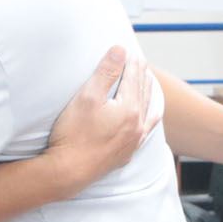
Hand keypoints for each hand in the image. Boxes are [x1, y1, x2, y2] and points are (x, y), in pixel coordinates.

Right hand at [46, 46, 161, 189]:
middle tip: (140, 61)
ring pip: (147, 111)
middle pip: (142, 93)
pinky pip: (146, 131)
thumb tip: (121, 50)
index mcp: (129, 109)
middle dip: (141, 75)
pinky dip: (151, 118)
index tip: (132, 51)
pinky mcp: (127, 153)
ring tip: (148, 81)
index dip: (132, 63)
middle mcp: (137, 125)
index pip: (133, 79)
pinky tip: (152, 115)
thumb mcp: (88, 96)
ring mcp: (133, 141)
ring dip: (148, 93)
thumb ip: (106, 72)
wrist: (69, 171)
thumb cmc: (74, 133)